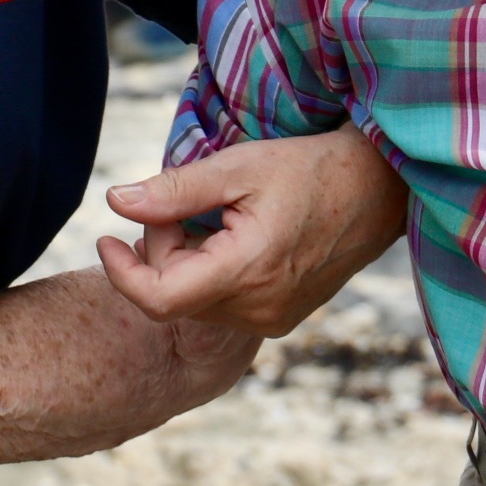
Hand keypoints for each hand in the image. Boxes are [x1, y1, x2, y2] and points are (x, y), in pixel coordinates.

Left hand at [98, 124, 407, 336]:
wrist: (379, 189)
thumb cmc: (311, 168)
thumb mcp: (239, 167)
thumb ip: (175, 190)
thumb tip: (116, 201)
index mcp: (247, 271)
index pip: (158, 299)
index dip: (122, 272)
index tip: (106, 238)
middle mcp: (259, 309)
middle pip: (174, 294)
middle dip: (164, 247)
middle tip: (187, 200)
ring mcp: (273, 319)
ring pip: (196, 301)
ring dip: (190, 260)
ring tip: (222, 215)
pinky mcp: (282, 319)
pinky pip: (224, 304)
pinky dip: (214, 272)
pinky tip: (240, 236)